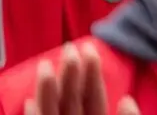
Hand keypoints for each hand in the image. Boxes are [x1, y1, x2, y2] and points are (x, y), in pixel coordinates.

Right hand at [25, 41, 139, 114]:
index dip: (91, 73)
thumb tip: (128, 99)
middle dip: (69, 75)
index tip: (88, 49)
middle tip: (68, 48)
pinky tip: (28, 102)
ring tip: (45, 67)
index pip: (93, 96)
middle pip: (71, 100)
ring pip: (52, 113)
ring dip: (46, 92)